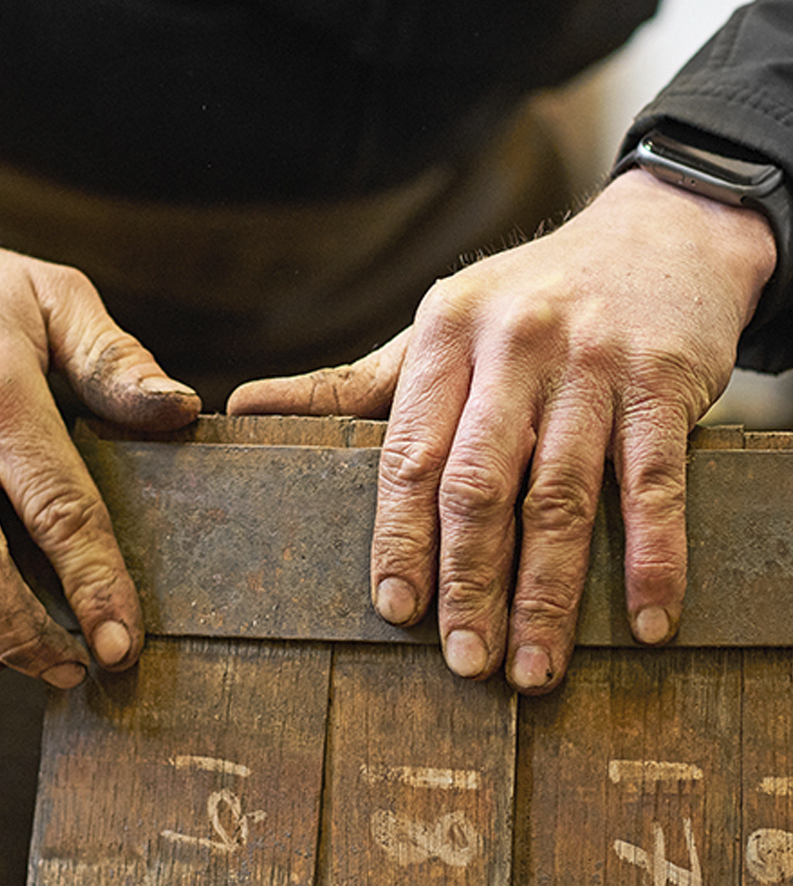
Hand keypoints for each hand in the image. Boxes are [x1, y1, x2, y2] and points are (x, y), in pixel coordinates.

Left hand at [228, 169, 776, 692]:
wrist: (655, 236)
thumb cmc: (526, 298)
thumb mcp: (438, 327)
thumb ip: (350, 385)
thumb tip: (242, 409)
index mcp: (444, 334)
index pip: (409, 452)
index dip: (399, 538)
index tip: (397, 609)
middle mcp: (514, 346)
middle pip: (478, 485)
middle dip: (469, 583)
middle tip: (464, 661)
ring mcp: (592, 365)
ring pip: (561, 497)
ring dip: (548, 596)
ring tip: (534, 670)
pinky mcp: (664, 383)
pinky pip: (653, 484)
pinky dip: (652, 559)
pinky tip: (644, 623)